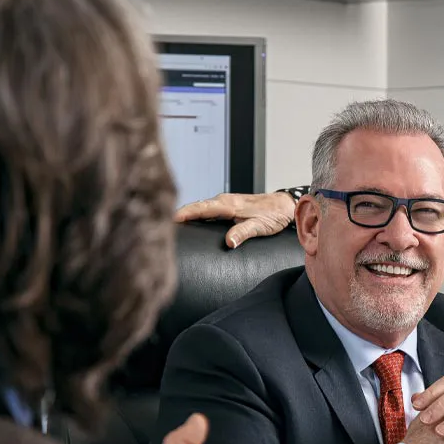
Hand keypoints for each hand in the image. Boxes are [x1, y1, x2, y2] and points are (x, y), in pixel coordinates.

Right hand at [175, 192, 295, 247]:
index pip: (200, 208)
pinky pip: (207, 210)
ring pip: (200, 208)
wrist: (284, 205)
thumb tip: (228, 242)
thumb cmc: (273, 215)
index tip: (167, 220)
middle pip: (195, 207)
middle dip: (178, 214)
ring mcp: (225, 203)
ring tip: (169, 225)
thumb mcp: (260, 226)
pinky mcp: (228, 207)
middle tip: (159, 224)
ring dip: (186, 214)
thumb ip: (243, 233)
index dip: (183, 214)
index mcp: (228, 205)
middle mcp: (223, 201)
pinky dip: (196, 214)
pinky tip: (190, 223)